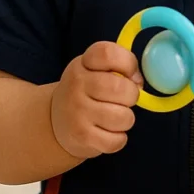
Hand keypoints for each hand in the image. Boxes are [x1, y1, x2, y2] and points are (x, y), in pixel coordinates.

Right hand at [51, 42, 142, 158]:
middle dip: (131, 96)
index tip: (129, 73)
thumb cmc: (86, 92)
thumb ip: (119, 68)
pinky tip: (108, 133)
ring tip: (114, 117)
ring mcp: (77, 111)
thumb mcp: (95, 70)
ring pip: (124, 117)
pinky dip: (118, 139)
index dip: (128, 63)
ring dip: (126, 119)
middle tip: (123, 100)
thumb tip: (138, 81)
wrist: (55, 121)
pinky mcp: (82, 136)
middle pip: (121, 88)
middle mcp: (77, 85)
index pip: (107, 53)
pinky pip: (117, 140)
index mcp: (83, 64)